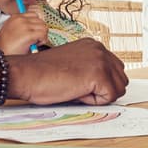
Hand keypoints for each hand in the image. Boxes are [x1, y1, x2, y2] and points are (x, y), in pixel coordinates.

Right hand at [0, 7, 48, 54]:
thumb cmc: (6, 47)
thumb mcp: (12, 30)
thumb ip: (23, 26)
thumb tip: (38, 27)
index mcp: (15, 17)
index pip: (34, 15)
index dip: (36, 25)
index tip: (33, 34)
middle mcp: (20, 19)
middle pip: (40, 21)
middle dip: (40, 31)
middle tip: (35, 40)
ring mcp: (24, 26)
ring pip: (44, 27)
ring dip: (42, 36)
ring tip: (34, 43)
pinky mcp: (28, 34)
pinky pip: (43, 34)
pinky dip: (42, 40)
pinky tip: (35, 45)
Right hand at [11, 38, 128, 104]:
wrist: (26, 74)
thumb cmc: (42, 74)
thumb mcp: (72, 65)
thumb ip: (89, 69)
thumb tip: (105, 87)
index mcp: (93, 46)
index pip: (114, 70)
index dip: (99, 84)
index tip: (79, 83)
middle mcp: (100, 49)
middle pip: (120, 79)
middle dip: (103, 90)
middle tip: (78, 88)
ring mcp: (101, 60)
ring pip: (118, 89)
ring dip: (99, 96)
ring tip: (76, 89)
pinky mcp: (99, 75)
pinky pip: (110, 98)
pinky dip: (94, 102)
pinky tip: (75, 92)